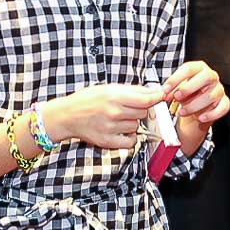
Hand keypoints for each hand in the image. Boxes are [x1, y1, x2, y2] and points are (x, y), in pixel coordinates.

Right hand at [41, 84, 163, 150]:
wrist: (67, 116)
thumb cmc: (87, 99)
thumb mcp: (108, 88)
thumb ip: (130, 91)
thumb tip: (151, 91)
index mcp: (114, 96)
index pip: (145, 100)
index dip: (157, 98)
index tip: (162, 96)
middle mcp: (114, 113)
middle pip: (143, 113)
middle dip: (141, 109)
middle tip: (130, 107)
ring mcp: (111, 129)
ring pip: (136, 126)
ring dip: (133, 122)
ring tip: (119, 118)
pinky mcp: (107, 142)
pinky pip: (130, 141)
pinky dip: (129, 137)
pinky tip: (121, 130)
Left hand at [163, 60, 228, 124]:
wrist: (197, 106)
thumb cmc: (188, 94)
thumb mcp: (177, 89)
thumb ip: (171, 90)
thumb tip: (164, 93)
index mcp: (199, 68)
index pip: (189, 68)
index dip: (176, 79)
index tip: (165, 89)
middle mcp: (212, 76)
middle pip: (206, 77)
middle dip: (189, 88)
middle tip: (177, 97)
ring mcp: (219, 89)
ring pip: (211, 96)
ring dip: (194, 105)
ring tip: (182, 112)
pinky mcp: (224, 103)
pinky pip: (221, 108)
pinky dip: (210, 114)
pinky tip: (200, 118)